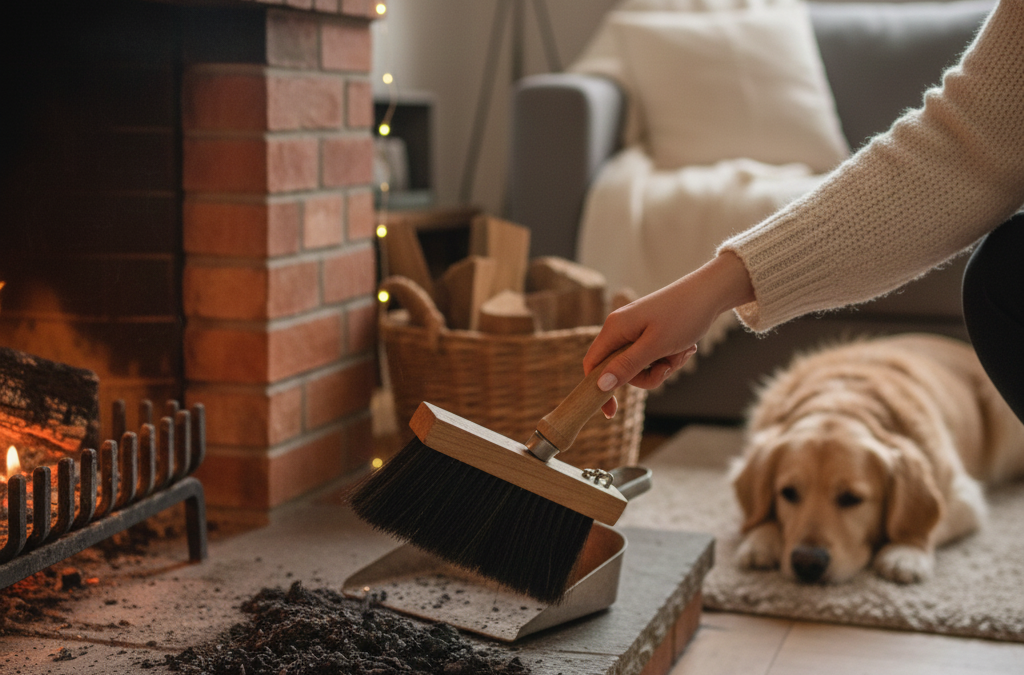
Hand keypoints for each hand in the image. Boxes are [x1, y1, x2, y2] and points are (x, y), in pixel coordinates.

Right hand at [584, 251, 754, 416]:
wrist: (710, 293)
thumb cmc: (682, 316)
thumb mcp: (655, 347)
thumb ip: (627, 366)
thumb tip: (600, 385)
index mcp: (614, 329)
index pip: (592, 364)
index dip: (598, 389)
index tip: (611, 412)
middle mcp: (620, 329)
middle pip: (619, 370)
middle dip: (646, 375)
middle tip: (667, 367)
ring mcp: (635, 331)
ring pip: (639, 367)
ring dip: (662, 367)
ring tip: (681, 352)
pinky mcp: (650, 334)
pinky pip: (652, 358)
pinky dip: (668, 358)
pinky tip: (684, 348)